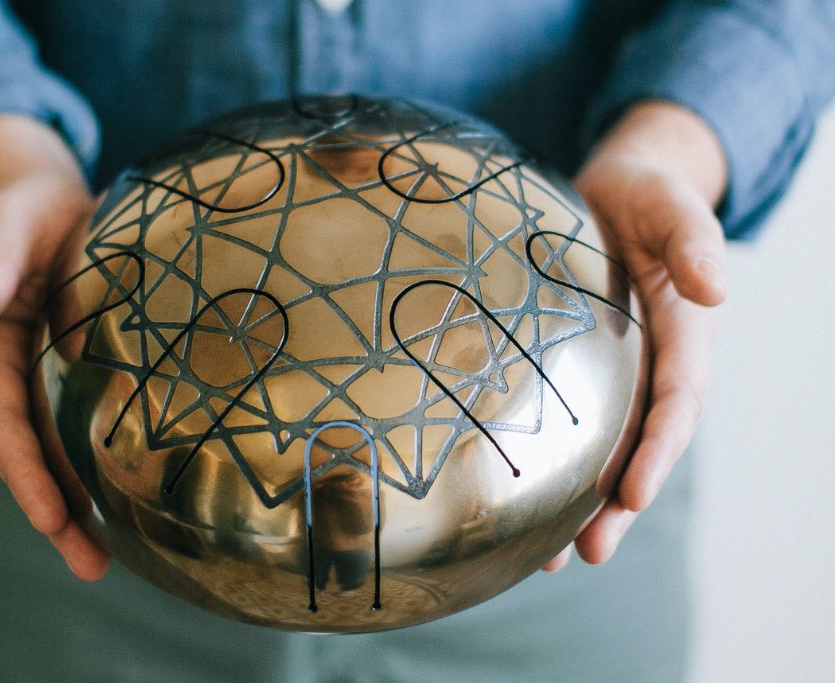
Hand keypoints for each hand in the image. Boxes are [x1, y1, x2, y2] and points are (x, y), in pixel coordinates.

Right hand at [0, 115, 109, 580]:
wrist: (45, 206)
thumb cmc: (22, 213)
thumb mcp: (7, 231)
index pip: (1, 420)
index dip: (24, 469)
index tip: (53, 516)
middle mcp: (7, 376)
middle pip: (24, 454)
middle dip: (51, 511)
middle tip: (89, 566)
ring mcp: (37, 382)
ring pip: (51, 453)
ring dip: (75, 506)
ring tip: (104, 562)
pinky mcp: (68, 378)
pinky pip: (77, 431)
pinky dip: (95, 469)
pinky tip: (125, 503)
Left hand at [542, 101, 727, 571]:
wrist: (613, 192)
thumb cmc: (647, 196)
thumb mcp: (670, 206)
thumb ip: (691, 241)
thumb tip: (717, 288)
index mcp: (683, 335)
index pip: (674, 403)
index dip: (656, 450)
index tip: (631, 496)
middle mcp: (650, 365)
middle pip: (640, 445)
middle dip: (617, 503)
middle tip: (589, 551)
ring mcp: (614, 372)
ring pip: (603, 448)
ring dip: (582, 505)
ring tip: (553, 558)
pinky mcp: (576, 370)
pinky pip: (567, 424)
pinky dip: (549, 466)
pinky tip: (519, 505)